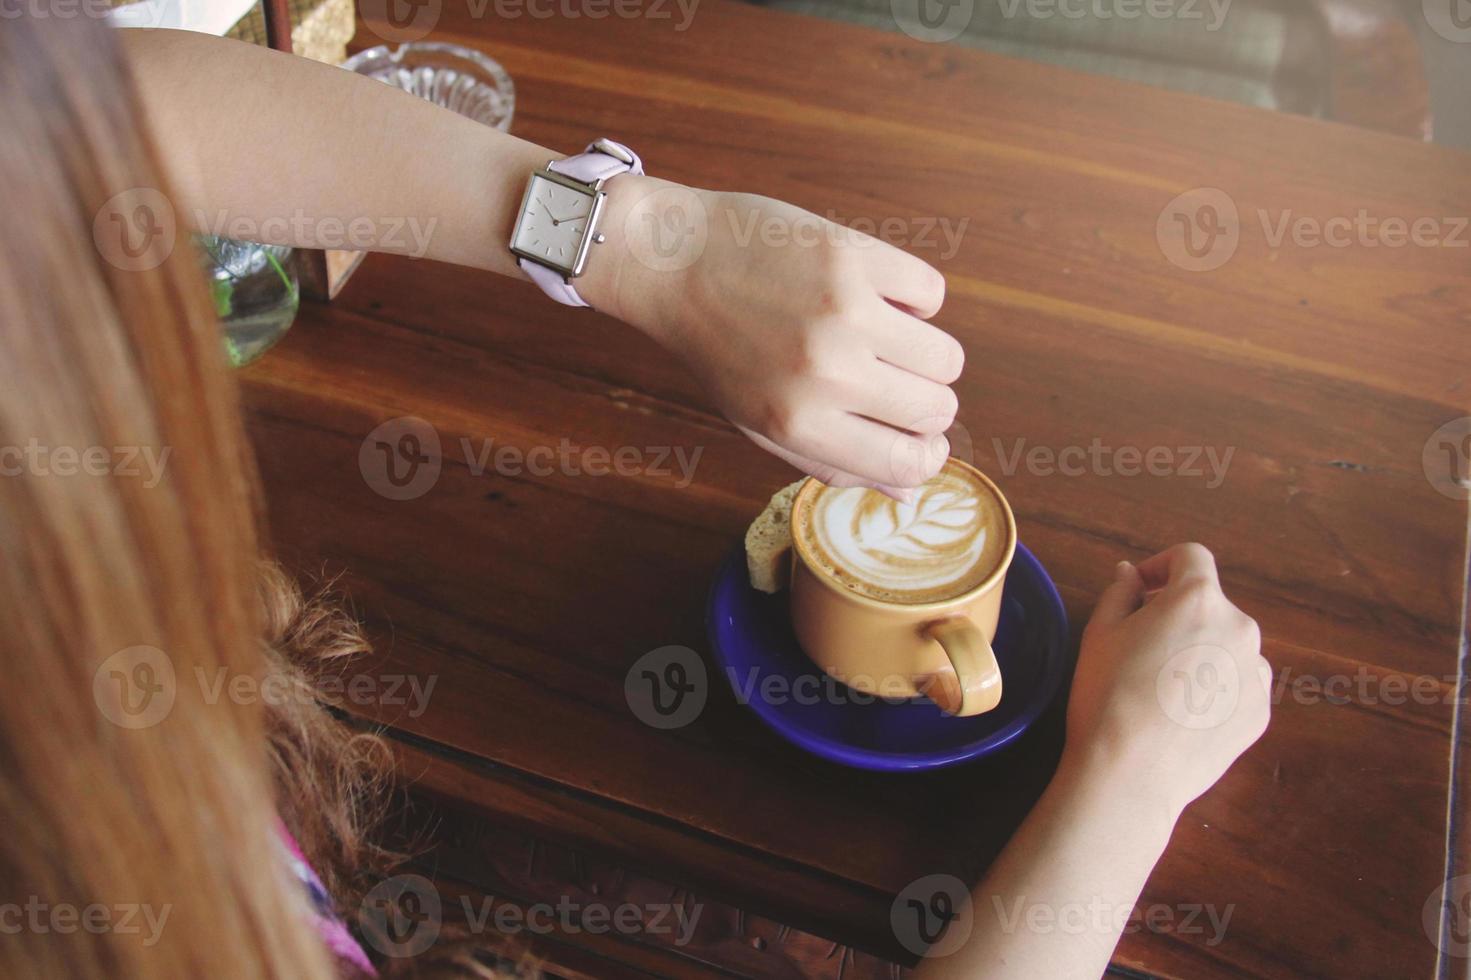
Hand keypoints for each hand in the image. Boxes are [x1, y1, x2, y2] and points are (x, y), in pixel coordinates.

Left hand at [579, 176, 963, 494]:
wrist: (673, 261)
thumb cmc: (718, 349)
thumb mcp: (760, 422)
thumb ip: (834, 463)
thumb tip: (910, 491)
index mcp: (800, 425)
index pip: (909, 463)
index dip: (926, 454)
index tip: (917, 436)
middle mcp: (827, 374)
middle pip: (938, 409)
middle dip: (925, 402)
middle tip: (889, 379)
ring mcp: (844, 312)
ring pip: (946, 356)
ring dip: (924, 351)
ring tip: (883, 338)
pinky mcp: (853, 256)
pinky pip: (930, 293)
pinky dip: (913, 298)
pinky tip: (874, 294)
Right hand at [1063, 543, 1270, 817]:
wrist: (1131, 773)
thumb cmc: (1107, 694)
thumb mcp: (1099, 632)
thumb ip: (1121, 593)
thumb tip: (1133, 575)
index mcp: (1198, 599)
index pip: (1191, 557)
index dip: (1162, 566)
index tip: (1140, 591)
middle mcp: (1239, 627)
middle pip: (1210, 605)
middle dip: (1179, 616)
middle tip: (1143, 647)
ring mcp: (1256, 672)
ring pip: (1227, 646)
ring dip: (1202, 652)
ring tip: (1165, 687)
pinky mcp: (1260, 712)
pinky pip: (1238, 685)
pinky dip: (1216, 689)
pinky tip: (1183, 715)